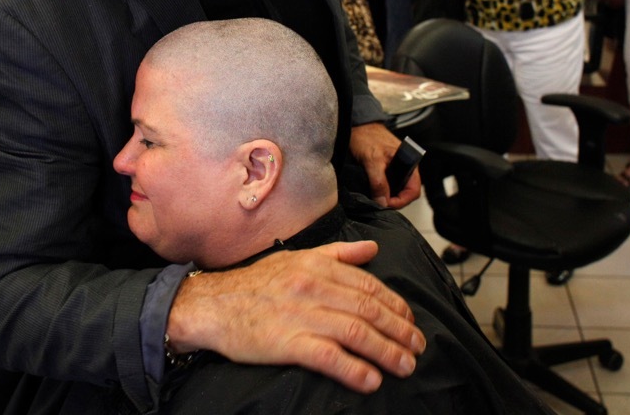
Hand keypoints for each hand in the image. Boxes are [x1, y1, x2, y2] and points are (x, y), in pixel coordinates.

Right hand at [167, 241, 425, 392]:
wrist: (212, 305)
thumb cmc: (254, 284)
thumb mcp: (296, 258)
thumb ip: (337, 254)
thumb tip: (372, 249)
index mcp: (316, 265)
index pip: (367, 284)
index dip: (394, 304)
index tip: (410, 320)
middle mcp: (312, 286)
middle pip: (368, 308)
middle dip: (399, 329)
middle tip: (417, 346)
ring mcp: (300, 314)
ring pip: (355, 331)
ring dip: (386, 351)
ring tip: (405, 366)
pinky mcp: (286, 342)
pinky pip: (328, 356)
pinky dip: (354, 369)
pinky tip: (371, 380)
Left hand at [349, 122, 418, 206]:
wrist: (357, 124)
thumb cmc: (367, 136)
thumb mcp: (372, 160)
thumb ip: (378, 182)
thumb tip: (383, 202)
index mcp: (409, 164)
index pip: (413, 191)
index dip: (401, 201)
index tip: (386, 204)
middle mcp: (406, 167)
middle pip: (406, 192)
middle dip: (394, 200)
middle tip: (379, 203)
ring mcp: (397, 168)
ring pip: (397, 189)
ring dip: (388, 195)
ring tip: (375, 197)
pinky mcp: (388, 168)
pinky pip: (389, 183)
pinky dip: (382, 189)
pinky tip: (374, 190)